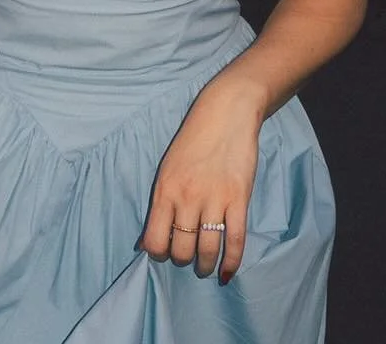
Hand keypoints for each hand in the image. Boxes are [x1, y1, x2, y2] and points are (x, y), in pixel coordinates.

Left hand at [139, 76, 261, 283]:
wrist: (226, 112)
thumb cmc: (194, 139)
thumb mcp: (168, 168)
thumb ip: (160, 203)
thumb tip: (147, 242)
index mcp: (165, 189)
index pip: (155, 240)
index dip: (159, 254)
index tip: (166, 252)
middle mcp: (187, 197)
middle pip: (182, 250)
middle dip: (184, 260)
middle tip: (189, 258)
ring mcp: (214, 198)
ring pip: (208, 249)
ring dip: (206, 266)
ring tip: (206, 267)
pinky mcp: (238, 198)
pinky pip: (235, 240)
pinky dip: (231, 262)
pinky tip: (227, 273)